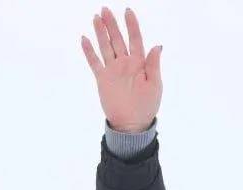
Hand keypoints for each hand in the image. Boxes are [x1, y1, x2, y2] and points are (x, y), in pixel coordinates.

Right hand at [82, 8, 162, 132]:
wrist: (131, 125)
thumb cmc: (146, 106)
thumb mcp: (154, 85)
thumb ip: (153, 65)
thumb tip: (157, 46)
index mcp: (139, 63)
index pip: (135, 39)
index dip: (132, 25)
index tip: (127, 11)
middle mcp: (125, 63)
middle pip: (117, 39)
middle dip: (112, 24)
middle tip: (105, 10)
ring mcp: (113, 70)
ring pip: (105, 47)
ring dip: (101, 33)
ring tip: (96, 18)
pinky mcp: (103, 79)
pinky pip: (94, 62)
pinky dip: (89, 52)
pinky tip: (84, 39)